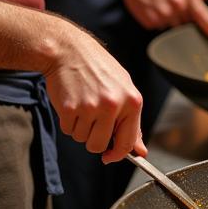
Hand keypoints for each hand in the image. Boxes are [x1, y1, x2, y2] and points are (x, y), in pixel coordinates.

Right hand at [40, 14, 146, 162]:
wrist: (71, 51)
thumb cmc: (100, 70)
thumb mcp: (124, 90)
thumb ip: (132, 122)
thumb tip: (139, 151)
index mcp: (133, 101)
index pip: (127, 142)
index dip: (117, 154)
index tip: (109, 157)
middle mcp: (113, 105)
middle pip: (99, 146)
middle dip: (94, 139)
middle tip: (92, 120)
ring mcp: (90, 107)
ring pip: (82, 139)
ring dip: (80, 128)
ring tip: (84, 105)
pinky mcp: (69, 108)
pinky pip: (68, 131)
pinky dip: (68, 122)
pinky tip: (73, 103)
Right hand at [114, 0, 207, 36]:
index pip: (203, 16)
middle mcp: (176, 7)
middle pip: (187, 21)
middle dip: (184, 15)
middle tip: (174, 2)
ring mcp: (163, 15)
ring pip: (173, 25)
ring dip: (171, 17)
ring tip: (163, 2)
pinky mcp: (150, 21)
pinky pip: (159, 26)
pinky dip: (159, 19)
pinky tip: (154, 6)